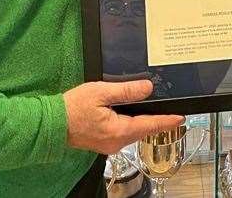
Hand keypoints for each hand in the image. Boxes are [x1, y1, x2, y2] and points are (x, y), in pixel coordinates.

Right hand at [63, 80, 183, 153]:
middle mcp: (116, 142)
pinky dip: (132, 124)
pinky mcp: (103, 141)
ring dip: (144, 122)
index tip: (180, 118)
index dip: (167, 121)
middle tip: (171, 113)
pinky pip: (123, 133)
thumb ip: (126, 91)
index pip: (150, 125)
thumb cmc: (72, 108)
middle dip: (157, 121)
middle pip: (143, 130)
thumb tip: (147, 88)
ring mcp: (109, 144)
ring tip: (156, 112)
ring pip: (133, 131)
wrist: (51, 124)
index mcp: (118, 130)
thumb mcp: (101, 92)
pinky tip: (132, 114)